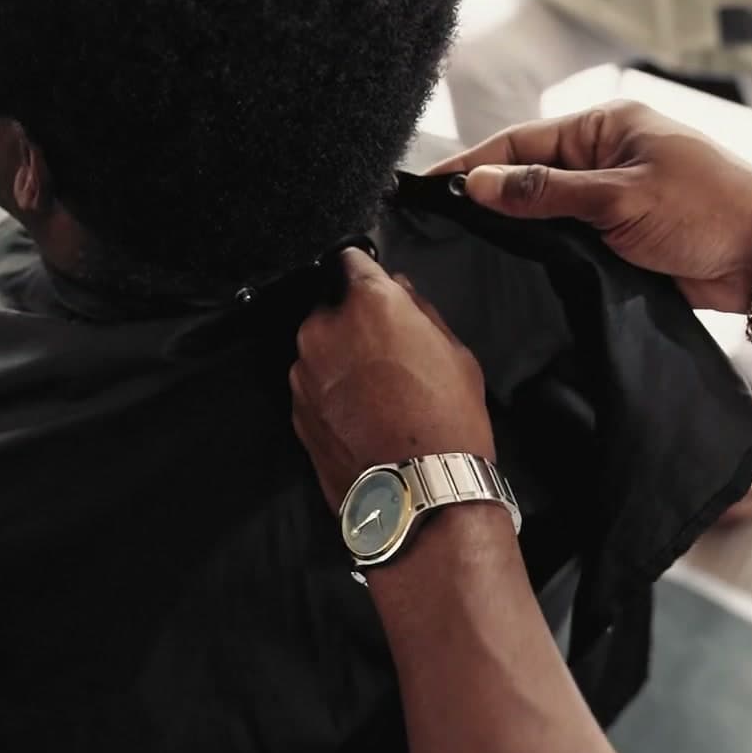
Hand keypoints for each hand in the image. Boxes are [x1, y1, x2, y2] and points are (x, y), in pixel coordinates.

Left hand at [291, 250, 494, 510]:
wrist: (419, 491)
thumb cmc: (446, 422)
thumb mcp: (455, 352)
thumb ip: (419, 310)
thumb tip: (400, 292)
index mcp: (367, 303)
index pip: (351, 261)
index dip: (365, 272)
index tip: (373, 284)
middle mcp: (325, 330)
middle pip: (332, 310)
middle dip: (354, 324)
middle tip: (389, 354)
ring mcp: (304, 372)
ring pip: (320, 350)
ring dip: (339, 361)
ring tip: (378, 392)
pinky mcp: (296, 410)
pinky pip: (313, 387)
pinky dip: (331, 394)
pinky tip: (363, 415)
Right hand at [427, 102, 751, 313]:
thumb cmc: (708, 209)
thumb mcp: (620, 196)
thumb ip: (546, 192)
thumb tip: (479, 184)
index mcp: (604, 128)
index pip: (521, 142)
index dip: (473, 165)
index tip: (429, 189)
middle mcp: (603, 160)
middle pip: (527, 178)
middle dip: (487, 200)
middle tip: (436, 229)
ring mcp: (610, 203)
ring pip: (545, 216)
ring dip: (515, 233)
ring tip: (462, 254)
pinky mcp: (619, 242)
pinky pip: (567, 245)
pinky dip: (542, 257)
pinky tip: (512, 274)